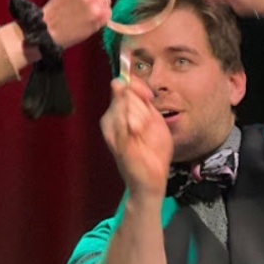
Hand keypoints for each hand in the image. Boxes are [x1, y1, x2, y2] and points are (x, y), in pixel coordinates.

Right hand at [100, 78, 172, 197]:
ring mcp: (111, 132)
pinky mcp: (117, 143)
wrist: (152, 181)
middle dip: (143, 108)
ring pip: (127, 107)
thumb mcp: (153, 119)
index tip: (149, 97)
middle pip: (127, 96)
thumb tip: (132, 82)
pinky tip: (138, 133)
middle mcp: (110, 120)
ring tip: (144, 137)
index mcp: (118, 113)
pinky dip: (133, 124)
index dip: (138, 88)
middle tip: (147, 128)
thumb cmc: (152, 152)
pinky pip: (122, 122)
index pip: (123, 86)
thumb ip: (144, 100)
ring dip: (143, 120)